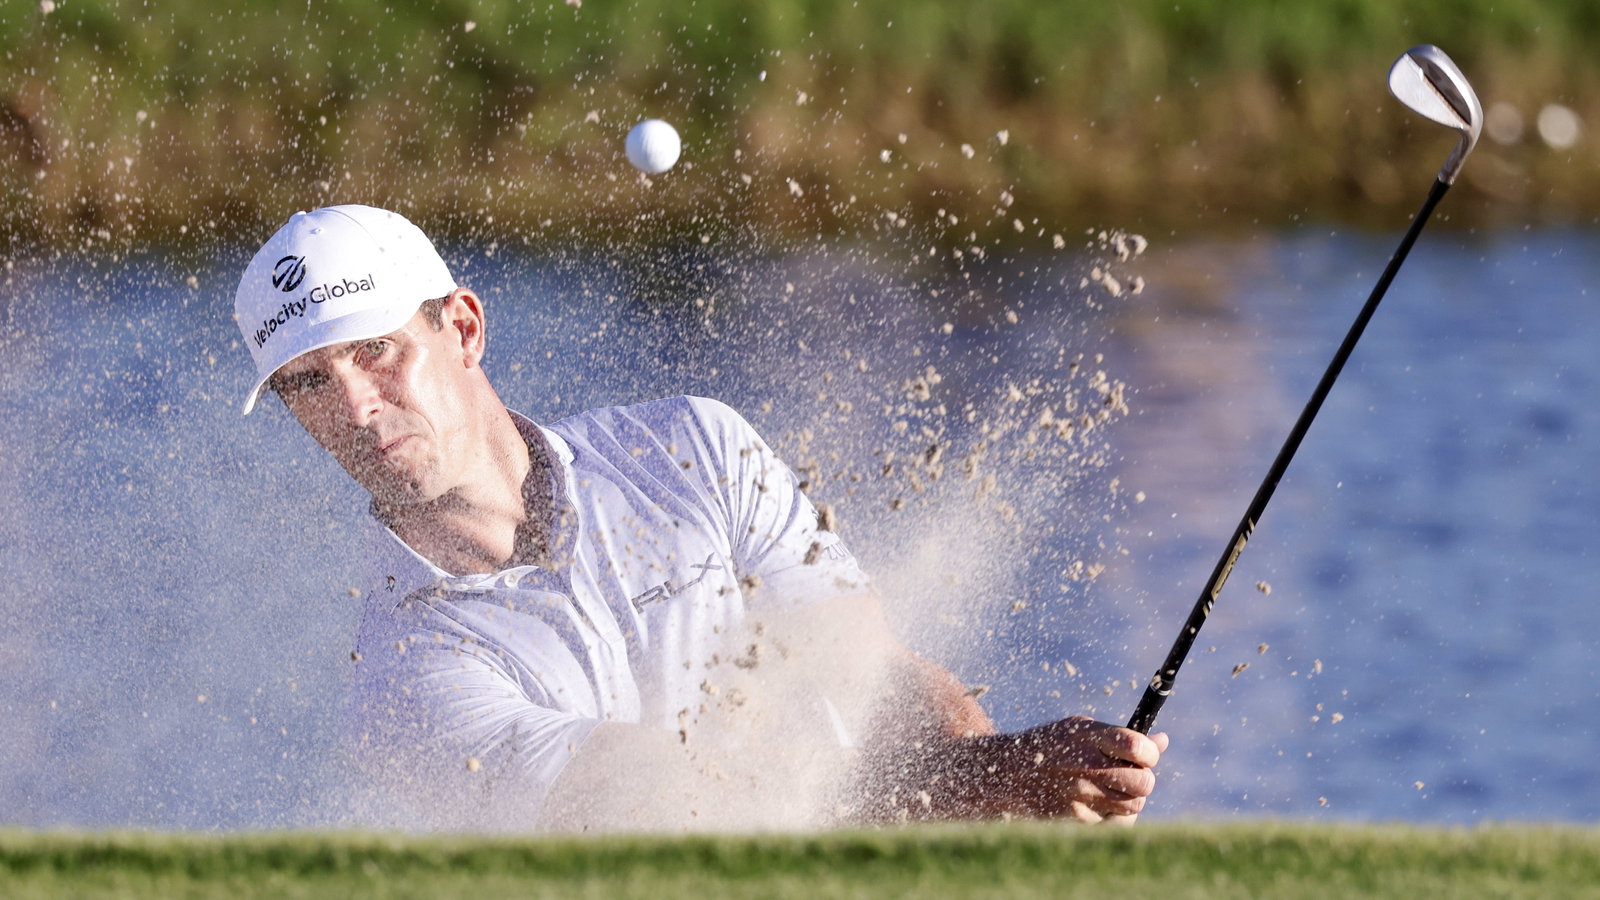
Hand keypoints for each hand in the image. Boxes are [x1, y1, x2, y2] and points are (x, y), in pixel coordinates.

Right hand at [976, 716, 1167, 821]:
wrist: (1007, 774)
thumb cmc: (1051, 747)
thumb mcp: (1080, 730)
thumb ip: (1120, 736)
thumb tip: (1162, 741)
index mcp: (1088, 736)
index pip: (1138, 746)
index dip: (1149, 754)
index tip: (1143, 755)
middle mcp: (1085, 765)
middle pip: (1143, 782)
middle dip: (1143, 780)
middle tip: (1131, 776)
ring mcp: (1080, 795)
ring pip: (1134, 806)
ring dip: (1130, 800)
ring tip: (1111, 790)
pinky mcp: (1076, 819)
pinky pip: (1115, 824)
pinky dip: (1113, 818)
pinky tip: (1098, 806)